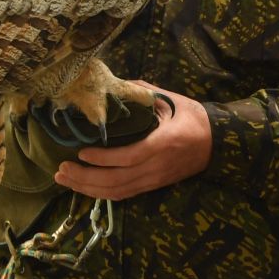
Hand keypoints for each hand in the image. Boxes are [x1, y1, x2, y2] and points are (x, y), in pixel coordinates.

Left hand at [54, 84, 211, 199]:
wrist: (218, 141)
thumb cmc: (193, 118)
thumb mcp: (171, 100)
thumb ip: (142, 92)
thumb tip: (112, 84)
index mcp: (163, 143)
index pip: (130, 157)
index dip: (103, 159)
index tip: (81, 152)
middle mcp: (157, 166)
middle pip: (117, 181)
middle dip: (86, 178)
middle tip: (61, 169)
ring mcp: (155, 179)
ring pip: (118, 192)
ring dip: (88, 189)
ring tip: (64, 180)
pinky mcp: (153, 185)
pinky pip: (124, 195)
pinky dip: (101, 194)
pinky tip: (85, 188)